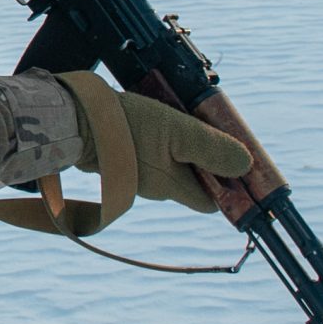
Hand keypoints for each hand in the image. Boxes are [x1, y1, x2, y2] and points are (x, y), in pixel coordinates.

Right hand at [59, 71, 252, 213]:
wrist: (76, 121)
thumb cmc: (128, 128)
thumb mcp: (179, 133)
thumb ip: (212, 149)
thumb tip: (246, 166)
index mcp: (174, 187)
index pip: (211, 202)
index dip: (227, 188)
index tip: (235, 165)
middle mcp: (156, 189)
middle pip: (192, 183)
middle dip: (203, 163)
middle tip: (209, 132)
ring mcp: (137, 177)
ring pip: (170, 168)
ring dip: (179, 150)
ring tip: (182, 122)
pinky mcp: (122, 160)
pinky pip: (150, 157)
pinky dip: (158, 144)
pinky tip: (156, 124)